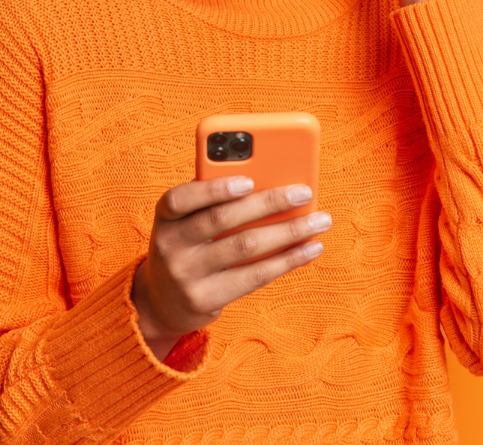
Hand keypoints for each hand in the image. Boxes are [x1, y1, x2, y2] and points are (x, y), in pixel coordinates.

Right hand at [130, 176, 330, 359]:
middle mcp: (169, 245)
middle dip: (268, 202)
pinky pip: (254, 276)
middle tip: (304, 192)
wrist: (163, 301)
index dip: (214, 189)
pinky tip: (310, 249)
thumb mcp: (187, 222)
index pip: (180, 198)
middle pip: (223, 219)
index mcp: (165, 216)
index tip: (249, 180)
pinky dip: (287, 260)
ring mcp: (186, 275)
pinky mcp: (205, 299)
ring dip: (288, 231)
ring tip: (320, 221)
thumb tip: (274, 185)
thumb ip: (216, 203)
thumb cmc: (189, 246)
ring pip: (245, 246)